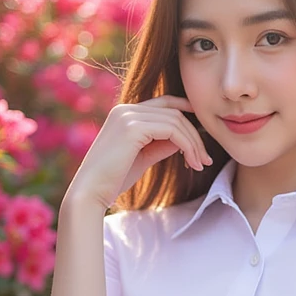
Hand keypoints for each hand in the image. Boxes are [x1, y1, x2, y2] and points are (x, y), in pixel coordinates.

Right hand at [63, 95, 212, 210]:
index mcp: (125, 113)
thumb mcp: (142, 157)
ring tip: (201, 165)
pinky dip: (188, 146)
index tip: (203, 133)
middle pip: (174, 112)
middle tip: (205, 160)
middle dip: (195, 135)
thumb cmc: (113, 179)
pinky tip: (191, 163)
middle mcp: (126, 109)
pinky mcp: (133, 127)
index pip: (164, 103)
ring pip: (176, 120)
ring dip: (194, 144)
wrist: (90, 192)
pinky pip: (172, 131)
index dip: (187, 110)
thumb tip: (183, 140)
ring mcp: (128, 115)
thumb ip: (160, 144)